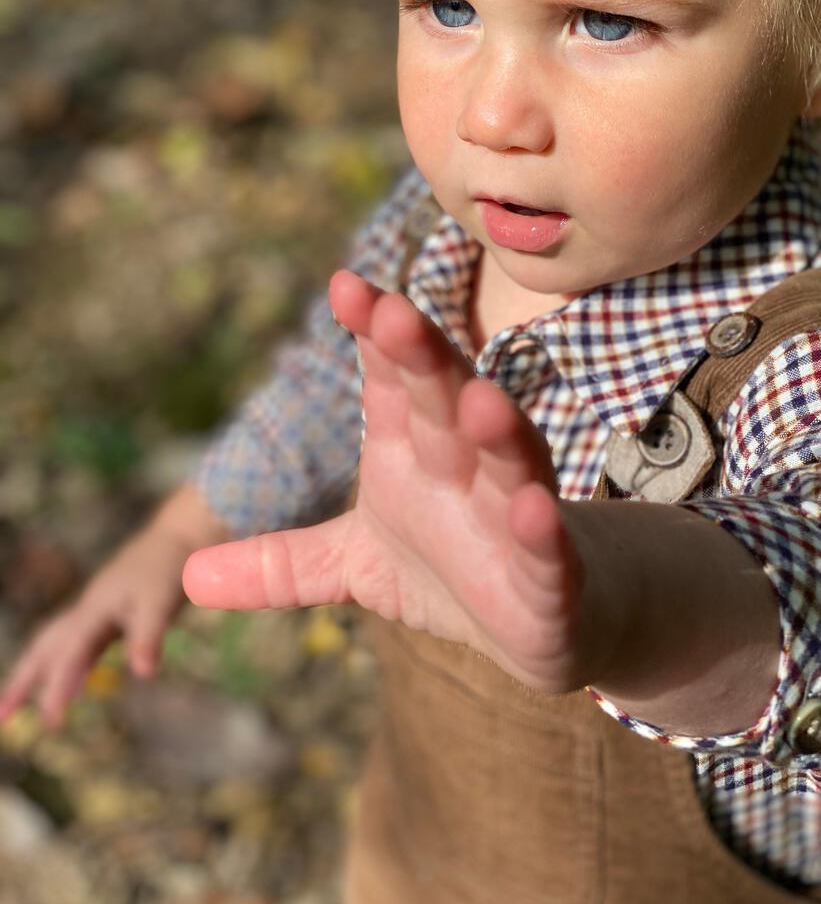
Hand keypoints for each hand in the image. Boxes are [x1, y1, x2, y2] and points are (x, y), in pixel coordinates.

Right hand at [0, 485, 218, 726]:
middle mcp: (88, 611)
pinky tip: (72, 679)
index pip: (70, 654)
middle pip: (45, 648)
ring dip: (38, 672)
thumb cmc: (168, 568)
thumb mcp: (161, 602)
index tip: (51, 721)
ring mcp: (96, 611)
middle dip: (23, 680)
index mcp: (95, 609)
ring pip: (57, 645)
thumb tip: (143, 674)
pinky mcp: (109, 613)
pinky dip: (68, 664)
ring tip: (19, 702)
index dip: (59, 687)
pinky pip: (79, 644)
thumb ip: (149, 637)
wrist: (177, 538)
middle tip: (2, 715)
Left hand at [184, 271, 589, 692]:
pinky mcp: (550, 571)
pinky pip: (547, 542)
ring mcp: (512, 509)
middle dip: (422, 357)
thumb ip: (279, 565)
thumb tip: (188, 576)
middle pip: (445, 397)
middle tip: (394, 314)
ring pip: (508, 456)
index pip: (391, 376)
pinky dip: (541, 526)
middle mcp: (464, 462)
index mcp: (412, 446)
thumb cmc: (444, 565)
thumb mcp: (350, 564)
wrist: (534, 616)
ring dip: (497, 428)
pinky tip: (531, 509)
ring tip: (479, 402)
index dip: (373, 333)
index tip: (345, 287)